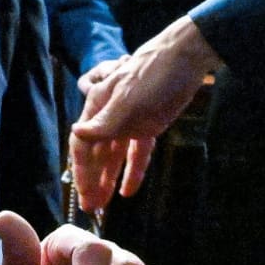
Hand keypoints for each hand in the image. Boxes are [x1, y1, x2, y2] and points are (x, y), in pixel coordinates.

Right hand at [70, 17, 220, 211]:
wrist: (188, 56)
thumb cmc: (155, 75)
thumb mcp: (129, 100)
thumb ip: (104, 122)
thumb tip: (77, 134)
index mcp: (98, 107)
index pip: (83, 145)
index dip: (82, 172)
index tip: (85, 197)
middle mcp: (109, 115)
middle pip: (96, 153)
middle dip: (92, 181)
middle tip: (91, 208)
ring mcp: (129, 119)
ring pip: (114, 155)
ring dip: (108, 178)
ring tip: (104, 204)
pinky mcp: (148, 123)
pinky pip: (136, 151)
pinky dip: (133, 169)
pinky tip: (130, 189)